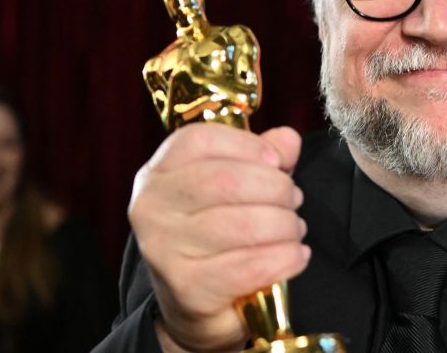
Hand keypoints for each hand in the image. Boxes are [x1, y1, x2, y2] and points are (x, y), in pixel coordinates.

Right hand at [128, 124, 308, 351]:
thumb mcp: (235, 188)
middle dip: (276, 188)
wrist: (193, 307)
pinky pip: (250, 266)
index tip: (276, 162)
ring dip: (285, 225)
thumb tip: (287, 140)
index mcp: (158, 173)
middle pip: (226, 180)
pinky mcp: (187, 288)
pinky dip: (284, 258)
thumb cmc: (216, 237)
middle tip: (294, 200)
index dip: (248, 145)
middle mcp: (151, 207)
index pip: (200, 140)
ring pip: (243, 224)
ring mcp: (164, 249)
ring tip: (294, 229)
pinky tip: (295, 256)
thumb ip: (261, 158)